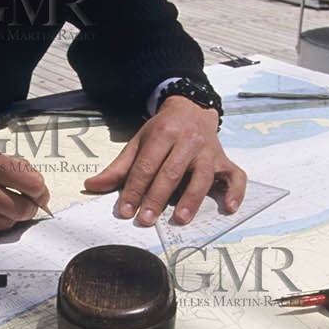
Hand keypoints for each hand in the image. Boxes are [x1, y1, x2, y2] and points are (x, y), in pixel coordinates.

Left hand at [82, 96, 246, 226]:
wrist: (192, 108)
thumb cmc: (162, 131)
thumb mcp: (138, 142)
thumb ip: (119, 167)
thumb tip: (92, 186)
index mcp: (163, 133)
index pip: (147, 165)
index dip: (135, 189)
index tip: (126, 211)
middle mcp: (189, 141)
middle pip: (172, 172)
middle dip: (157, 198)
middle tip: (146, 220)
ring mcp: (209, 151)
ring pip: (202, 176)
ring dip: (192, 199)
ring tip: (180, 219)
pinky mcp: (225, 159)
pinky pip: (236, 176)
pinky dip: (235, 192)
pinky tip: (229, 208)